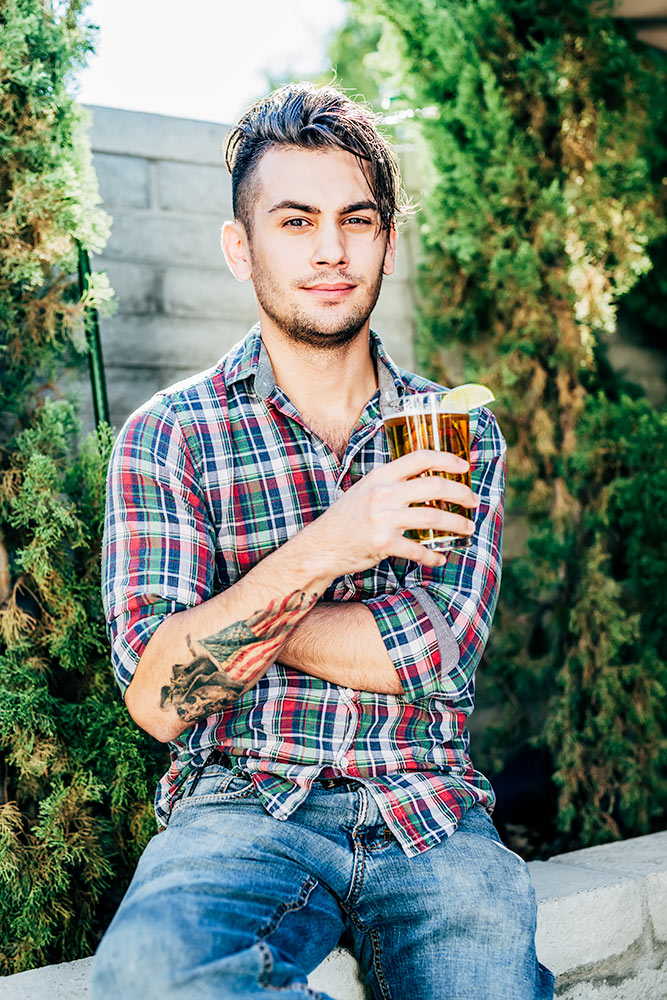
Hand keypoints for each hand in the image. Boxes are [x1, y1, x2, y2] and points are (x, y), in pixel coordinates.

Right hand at [305, 449, 478, 574]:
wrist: (320, 546)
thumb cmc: (345, 519)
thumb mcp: (365, 490)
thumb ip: (391, 484)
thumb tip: (423, 481)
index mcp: (381, 476)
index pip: (420, 457)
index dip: (447, 459)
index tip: (465, 466)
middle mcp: (383, 493)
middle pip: (434, 485)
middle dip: (461, 493)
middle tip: (473, 501)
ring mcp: (383, 518)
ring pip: (433, 516)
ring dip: (456, 523)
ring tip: (467, 528)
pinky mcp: (383, 543)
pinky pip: (418, 549)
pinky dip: (432, 555)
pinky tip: (440, 557)